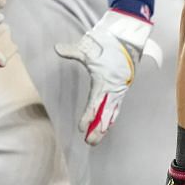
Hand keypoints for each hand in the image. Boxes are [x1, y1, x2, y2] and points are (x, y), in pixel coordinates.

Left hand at [55, 9, 152, 143]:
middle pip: (105, 115)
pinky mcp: (121, 91)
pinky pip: (116, 109)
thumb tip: (57, 48)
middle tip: (89, 143)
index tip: (81, 128)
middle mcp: (112, 90)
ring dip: (103, 128)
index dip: (88, 117)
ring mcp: (118, 91)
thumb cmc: (107, 45)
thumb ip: (72, 51)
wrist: (128, 41)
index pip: (94, 104)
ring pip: (111, 114)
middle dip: (97, 130)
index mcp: (103, 82)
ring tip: (95, 140)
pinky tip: (106, 127)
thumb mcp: (88, 49)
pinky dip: (110, 120)